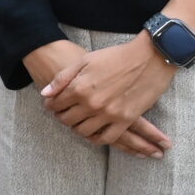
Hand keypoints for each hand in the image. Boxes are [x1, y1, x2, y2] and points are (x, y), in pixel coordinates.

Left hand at [40, 35, 176, 156]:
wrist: (150, 57)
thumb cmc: (115, 56)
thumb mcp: (84, 60)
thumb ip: (62, 78)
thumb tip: (45, 94)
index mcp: (79, 88)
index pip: (55, 105)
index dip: (51, 105)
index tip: (52, 104)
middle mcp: (92, 104)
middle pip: (67, 120)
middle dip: (62, 116)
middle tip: (64, 113)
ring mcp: (109, 114)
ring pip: (84, 131)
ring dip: (77, 127)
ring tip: (78, 121)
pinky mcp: (125, 120)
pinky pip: (106, 138)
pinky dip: (96, 138)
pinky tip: (94, 132)